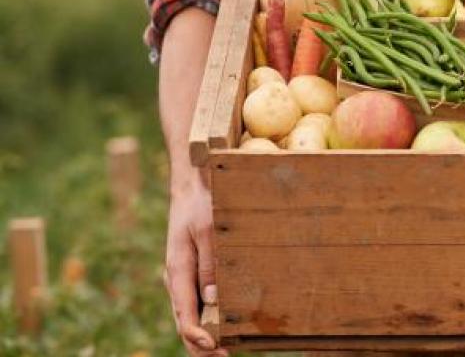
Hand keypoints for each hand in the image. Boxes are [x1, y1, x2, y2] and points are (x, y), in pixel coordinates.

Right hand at [163, 175, 227, 356]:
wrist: (192, 188)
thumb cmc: (201, 206)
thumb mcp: (209, 232)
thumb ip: (210, 265)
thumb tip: (214, 300)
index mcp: (177, 271)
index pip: (184, 314)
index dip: (198, 336)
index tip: (215, 347)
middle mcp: (176, 279)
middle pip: (184, 322)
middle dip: (201, 345)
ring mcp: (182, 278)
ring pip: (189, 316)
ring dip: (203, 337)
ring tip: (224, 352)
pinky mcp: (191, 274)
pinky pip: (195, 303)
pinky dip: (205, 321)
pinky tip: (221, 329)